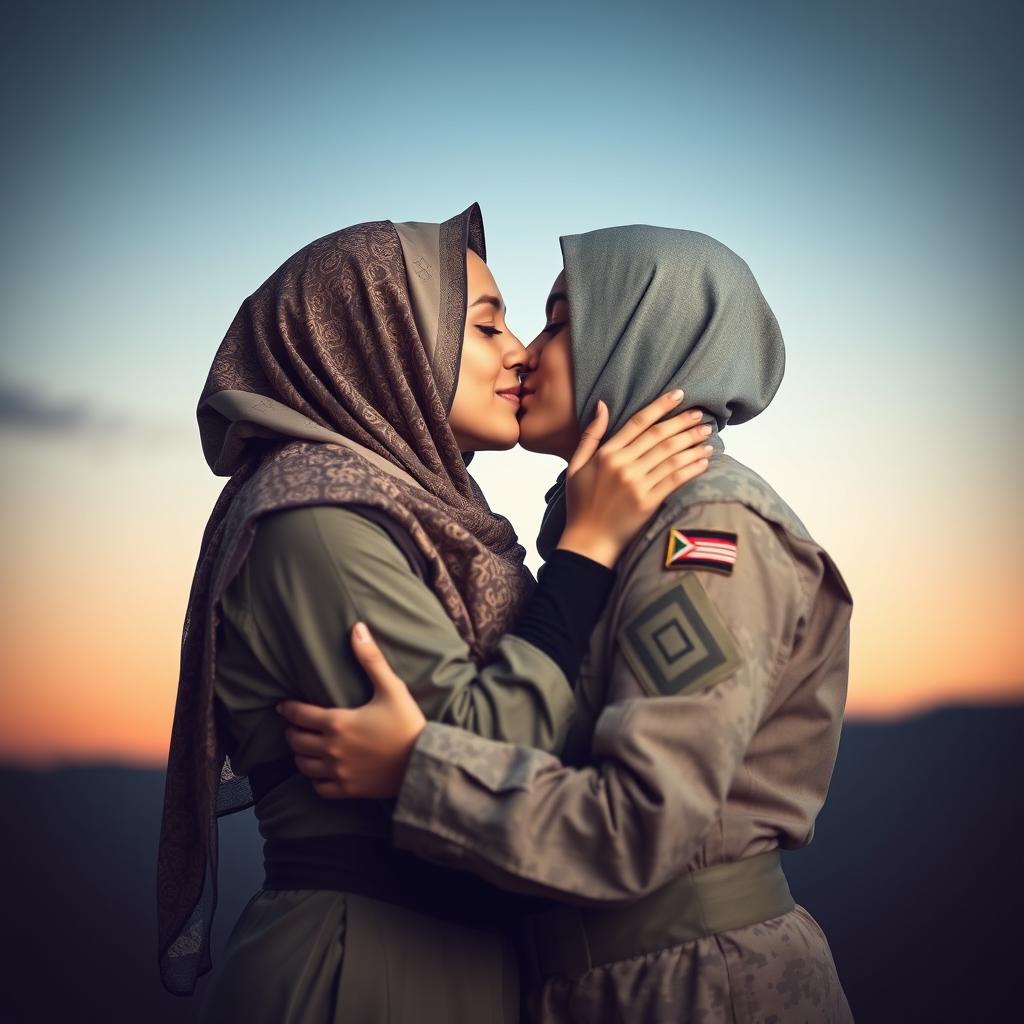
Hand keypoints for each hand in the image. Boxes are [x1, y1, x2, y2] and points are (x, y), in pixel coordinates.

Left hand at [276, 623, 426, 799]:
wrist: (424, 762)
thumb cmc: (408, 723)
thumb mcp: (392, 688)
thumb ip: (371, 659)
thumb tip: (357, 628)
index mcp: (338, 723)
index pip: (299, 715)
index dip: (287, 709)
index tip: (282, 706)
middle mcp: (332, 749)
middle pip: (297, 741)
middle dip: (293, 731)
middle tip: (294, 726)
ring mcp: (338, 772)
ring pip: (303, 766)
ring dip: (300, 755)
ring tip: (304, 747)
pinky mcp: (348, 789)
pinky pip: (320, 788)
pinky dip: (315, 780)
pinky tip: (321, 772)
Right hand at [559, 391, 713, 566]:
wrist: (588, 541)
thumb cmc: (581, 503)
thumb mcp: (576, 465)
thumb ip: (591, 435)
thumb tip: (602, 404)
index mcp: (606, 454)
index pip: (639, 423)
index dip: (661, 406)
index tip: (679, 394)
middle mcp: (622, 466)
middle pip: (659, 436)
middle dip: (683, 422)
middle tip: (701, 414)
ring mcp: (636, 485)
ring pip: (671, 456)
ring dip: (692, 443)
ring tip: (708, 434)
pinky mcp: (648, 503)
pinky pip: (675, 479)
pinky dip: (692, 467)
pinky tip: (704, 460)